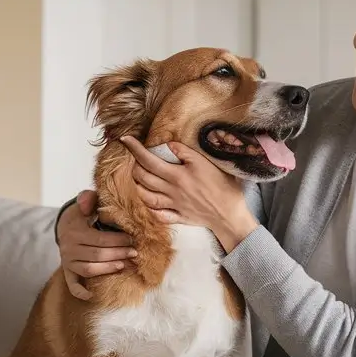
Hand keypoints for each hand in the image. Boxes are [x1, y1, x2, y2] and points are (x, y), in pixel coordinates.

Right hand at [57, 190, 136, 299]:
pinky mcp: (67, 271)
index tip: (133, 239)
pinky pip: (72, 285)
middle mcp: (69, 248)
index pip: (100, 239)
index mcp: (75, 231)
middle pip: (97, 255)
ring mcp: (68, 261)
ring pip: (89, 269)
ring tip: (124, 265)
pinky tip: (92, 295)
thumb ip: (88, 198)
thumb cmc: (82, 215)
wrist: (65, 226)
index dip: (118, 241)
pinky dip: (80, 292)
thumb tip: (89, 199)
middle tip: (135, 253)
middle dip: (118, 254)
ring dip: (108, 269)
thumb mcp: (85, 203)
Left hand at [120, 138, 258, 251]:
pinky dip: (149, 208)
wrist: (230, 214)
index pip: (149, 160)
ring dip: (137, 186)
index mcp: (178, 175)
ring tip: (137, 178)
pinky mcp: (179, 217)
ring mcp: (174, 205)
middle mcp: (172, 191)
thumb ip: (186, 153)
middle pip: (143, 178)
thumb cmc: (223, 186)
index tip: (125, 139)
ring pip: (146, 196)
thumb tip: (169, 145)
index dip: (135, 149)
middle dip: (134, 166)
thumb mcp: (206, 163)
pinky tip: (147, 202)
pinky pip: (157, 215)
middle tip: (135, 159)